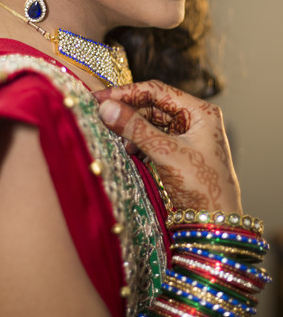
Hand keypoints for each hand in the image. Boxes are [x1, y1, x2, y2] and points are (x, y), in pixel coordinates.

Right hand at [93, 80, 241, 213]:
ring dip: (132, 128)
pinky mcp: (179, 152)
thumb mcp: (166, 154)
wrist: (215, 226)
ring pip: (151, 121)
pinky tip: (130, 152)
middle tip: (101, 116)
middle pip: (153, 104)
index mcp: (200, 112)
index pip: (157, 91)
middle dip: (128, 111)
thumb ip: (136, 129)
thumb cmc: (202, 187)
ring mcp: (187, 136)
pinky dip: (139, 142)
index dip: (127, 92)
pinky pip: (153, 138)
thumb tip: (107, 108)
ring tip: (117, 139)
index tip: (100, 99)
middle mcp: (195, 119)